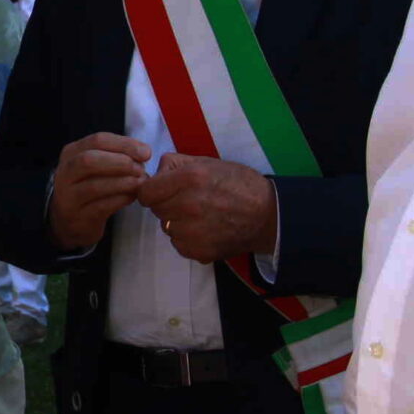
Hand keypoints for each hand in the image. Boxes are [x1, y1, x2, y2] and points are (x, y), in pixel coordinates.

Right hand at [50, 132, 152, 250]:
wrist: (72, 220)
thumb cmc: (91, 185)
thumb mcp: (98, 165)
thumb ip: (117, 154)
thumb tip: (144, 152)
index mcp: (71, 153)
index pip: (98, 140)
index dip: (125, 144)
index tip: (146, 152)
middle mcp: (65, 172)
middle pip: (89, 160)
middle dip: (120, 162)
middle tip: (141, 169)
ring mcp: (68, 196)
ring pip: (95, 186)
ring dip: (123, 183)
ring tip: (140, 183)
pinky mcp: (78, 217)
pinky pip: (101, 207)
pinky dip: (120, 200)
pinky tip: (132, 197)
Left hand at [135, 153, 277, 264]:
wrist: (267, 215)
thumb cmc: (238, 184)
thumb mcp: (207, 162)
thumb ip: (176, 164)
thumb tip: (155, 173)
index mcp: (189, 179)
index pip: (146, 193)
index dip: (152, 190)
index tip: (161, 191)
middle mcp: (188, 206)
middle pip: (156, 210)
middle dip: (166, 204)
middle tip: (187, 201)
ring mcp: (192, 231)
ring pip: (167, 227)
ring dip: (176, 222)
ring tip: (199, 215)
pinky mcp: (198, 251)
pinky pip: (178, 243)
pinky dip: (187, 238)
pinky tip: (204, 229)